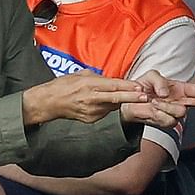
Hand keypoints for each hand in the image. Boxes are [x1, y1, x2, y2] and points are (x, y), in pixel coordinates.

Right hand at [23, 69, 148, 125]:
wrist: (49, 102)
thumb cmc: (62, 86)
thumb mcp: (80, 75)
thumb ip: (97, 77)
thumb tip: (111, 80)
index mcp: (88, 85)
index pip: (112, 86)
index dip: (127, 87)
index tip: (139, 87)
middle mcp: (90, 98)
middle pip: (115, 98)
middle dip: (131, 97)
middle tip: (145, 97)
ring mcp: (90, 111)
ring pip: (112, 106)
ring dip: (122, 102)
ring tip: (133, 98)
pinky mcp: (90, 119)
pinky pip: (105, 112)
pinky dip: (109, 108)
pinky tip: (109, 104)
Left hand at [121, 70, 194, 127]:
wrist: (128, 102)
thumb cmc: (140, 89)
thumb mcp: (150, 76)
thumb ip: (159, 80)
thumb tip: (166, 92)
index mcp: (178, 90)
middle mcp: (178, 102)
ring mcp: (172, 112)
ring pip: (181, 111)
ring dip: (168, 105)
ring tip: (156, 101)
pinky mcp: (165, 122)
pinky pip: (168, 119)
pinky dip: (160, 113)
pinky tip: (154, 108)